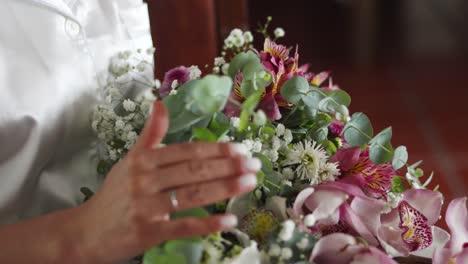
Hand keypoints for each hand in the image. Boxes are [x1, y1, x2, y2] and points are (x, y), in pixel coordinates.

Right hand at [74, 101, 260, 262]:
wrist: (88, 231)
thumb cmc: (115, 194)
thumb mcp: (131, 160)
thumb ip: (151, 134)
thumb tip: (160, 103)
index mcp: (143, 160)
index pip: (186, 152)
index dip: (216, 150)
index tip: (241, 149)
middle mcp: (144, 181)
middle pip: (194, 171)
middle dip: (228, 167)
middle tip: (255, 165)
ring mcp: (147, 208)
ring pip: (193, 195)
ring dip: (225, 189)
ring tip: (250, 183)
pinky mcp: (149, 232)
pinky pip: (184, 226)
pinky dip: (208, 223)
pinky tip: (230, 219)